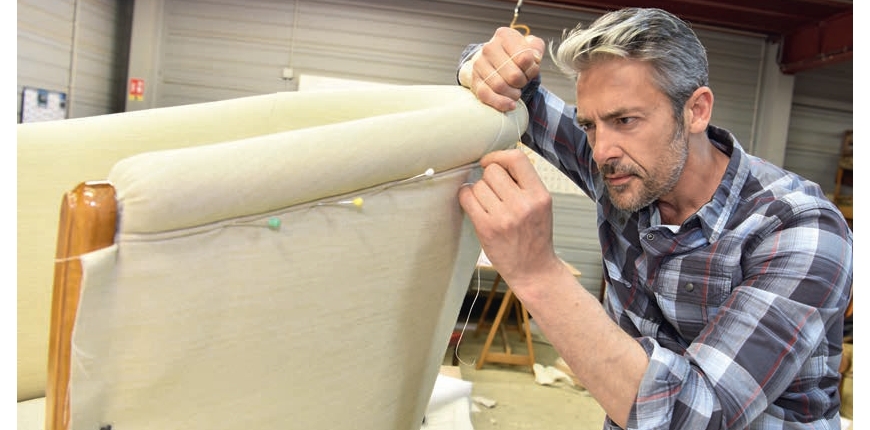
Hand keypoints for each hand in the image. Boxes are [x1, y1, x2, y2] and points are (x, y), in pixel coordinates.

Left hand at [458, 149, 560, 288]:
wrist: (534, 270)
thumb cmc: (535, 237)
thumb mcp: (541, 206)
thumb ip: (524, 183)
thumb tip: (497, 161)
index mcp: (540, 195)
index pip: (517, 158)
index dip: (499, 156)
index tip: (492, 163)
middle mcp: (523, 205)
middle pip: (493, 171)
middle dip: (488, 177)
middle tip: (493, 191)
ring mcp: (504, 217)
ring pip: (478, 185)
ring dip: (478, 191)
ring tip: (488, 204)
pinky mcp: (487, 228)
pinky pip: (467, 198)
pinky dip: (467, 198)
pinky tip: (475, 205)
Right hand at [465, 28, 544, 111]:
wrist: (492, 61)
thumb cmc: (514, 55)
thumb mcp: (529, 46)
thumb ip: (536, 48)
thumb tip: (535, 58)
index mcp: (504, 35)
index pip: (525, 58)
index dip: (532, 69)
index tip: (530, 70)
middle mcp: (489, 48)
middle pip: (513, 75)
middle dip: (523, 83)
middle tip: (523, 82)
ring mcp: (479, 64)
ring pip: (500, 86)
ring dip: (514, 94)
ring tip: (516, 91)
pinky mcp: (474, 80)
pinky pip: (486, 95)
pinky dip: (500, 103)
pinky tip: (510, 105)